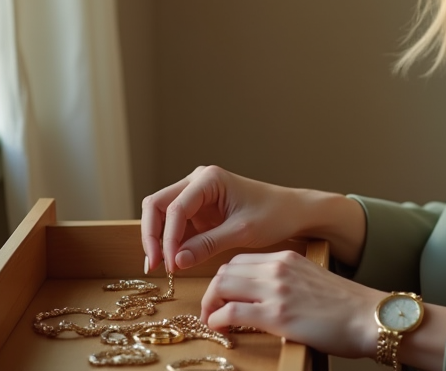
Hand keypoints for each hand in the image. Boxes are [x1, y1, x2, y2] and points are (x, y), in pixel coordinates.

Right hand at [141, 165, 308, 272]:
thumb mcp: (241, 232)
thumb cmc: (273, 215)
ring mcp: (195, 194)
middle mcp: (197, 181)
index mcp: (209, 179)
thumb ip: (207, 245)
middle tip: (156, 266)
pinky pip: (174, 225)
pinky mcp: (197, 210)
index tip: (171, 264)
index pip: (174, 208)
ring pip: (161, 214)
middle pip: (157, 205)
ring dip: (158, 240)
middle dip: (153, 235)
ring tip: (163, 267)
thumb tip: (176, 261)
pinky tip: (172, 262)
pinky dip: (170, 242)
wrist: (292, 212)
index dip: (168, 238)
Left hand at [200, 250, 380, 358]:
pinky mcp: (277, 315)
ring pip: (222, 286)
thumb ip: (288, 281)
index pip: (241, 260)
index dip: (225, 278)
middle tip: (212, 309)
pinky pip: (231, 312)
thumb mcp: (313, 281)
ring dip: (210, 304)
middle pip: (226, 270)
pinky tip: (222, 328)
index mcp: (288, 258)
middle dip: (212, 290)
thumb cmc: (346, 306)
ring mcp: (277, 290)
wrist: (369, 317)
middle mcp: (279, 268)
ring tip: (213, 319)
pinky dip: (218, 320)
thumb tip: (265, 296)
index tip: (223, 295)